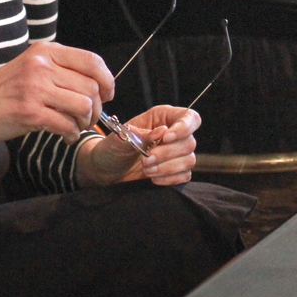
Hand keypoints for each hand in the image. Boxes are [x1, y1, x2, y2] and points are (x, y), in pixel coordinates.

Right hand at [0, 42, 113, 163]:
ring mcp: (35, 88)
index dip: (107, 80)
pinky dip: (71, 134)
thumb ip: (59, 70)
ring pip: (83, 106)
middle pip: (91, 87)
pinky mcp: (29, 112)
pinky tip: (64, 135)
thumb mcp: (30, 67)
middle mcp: (41, 66)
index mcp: (45, 51)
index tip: (108, 94)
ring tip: (74, 126)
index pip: (92, 61)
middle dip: (97, 108)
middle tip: (87, 118)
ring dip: (85, 122)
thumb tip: (98, 84)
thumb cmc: (1, 91)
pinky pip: (67, 125)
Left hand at [78, 106, 200, 186]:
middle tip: (146, 160)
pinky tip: (153, 178)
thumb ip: (142, 134)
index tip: (166, 139)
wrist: (106, 169)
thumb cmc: (112, 148)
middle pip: (189, 142)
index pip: (190, 117)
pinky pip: (184, 175)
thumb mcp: (121, 138)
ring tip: (146, 170)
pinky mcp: (175, 170)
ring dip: (167, 168)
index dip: (183, 128)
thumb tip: (163, 130)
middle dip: (167, 154)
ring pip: (189, 160)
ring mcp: (176, 153)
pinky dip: (170, 178)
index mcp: (163, 117)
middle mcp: (173, 133)